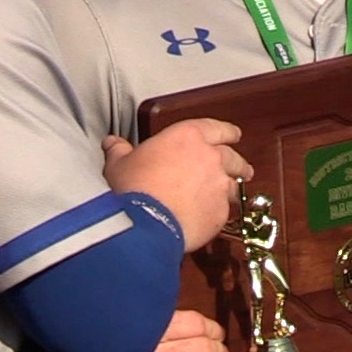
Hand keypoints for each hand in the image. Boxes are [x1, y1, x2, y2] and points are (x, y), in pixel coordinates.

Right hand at [103, 118, 248, 249]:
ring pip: (234, 184)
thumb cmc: (133, 188)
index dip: (227, 131)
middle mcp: (210, 157)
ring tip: (228, 193)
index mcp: (188, 137)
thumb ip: (119, 150)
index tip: (233, 135)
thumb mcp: (119, 164)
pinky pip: (225, 210)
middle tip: (240, 168)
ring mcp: (219, 185)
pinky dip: (219, 211)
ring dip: (232, 187)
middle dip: (237, 163)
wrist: (146, 223)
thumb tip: (112, 143)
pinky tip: (210, 216)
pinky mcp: (220, 212)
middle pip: (233, 157)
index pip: (217, 128)